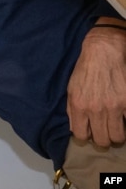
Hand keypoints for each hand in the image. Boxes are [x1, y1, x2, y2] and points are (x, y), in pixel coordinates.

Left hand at [67, 21, 125, 146]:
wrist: (103, 51)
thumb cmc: (85, 69)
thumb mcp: (71, 89)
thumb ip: (72, 110)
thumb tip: (75, 129)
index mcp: (79, 106)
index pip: (81, 135)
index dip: (86, 137)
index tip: (91, 134)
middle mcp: (96, 109)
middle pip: (102, 140)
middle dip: (104, 139)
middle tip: (106, 132)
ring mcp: (114, 107)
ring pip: (118, 136)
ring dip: (117, 135)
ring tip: (117, 127)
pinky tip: (123, 117)